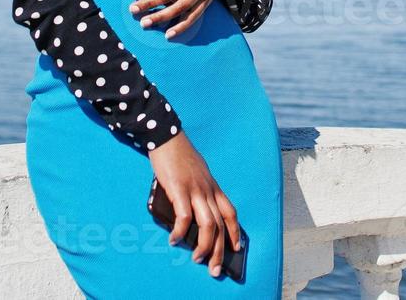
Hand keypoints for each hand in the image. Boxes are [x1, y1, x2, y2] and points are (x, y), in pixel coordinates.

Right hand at [149, 132, 242, 276]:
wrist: (167, 136)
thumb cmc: (179, 155)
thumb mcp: (196, 172)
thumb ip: (197, 189)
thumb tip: (191, 209)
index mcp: (213, 186)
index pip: (230, 212)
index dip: (235, 232)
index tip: (237, 248)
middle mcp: (208, 190)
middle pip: (221, 225)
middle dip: (220, 250)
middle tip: (215, 269)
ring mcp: (195, 190)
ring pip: (208, 225)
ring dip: (204, 246)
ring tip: (197, 259)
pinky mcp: (179, 190)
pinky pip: (184, 217)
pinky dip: (180, 232)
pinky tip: (174, 240)